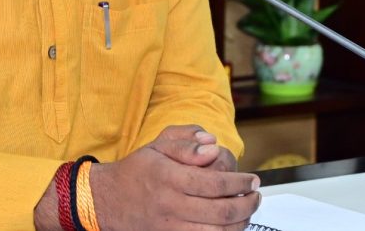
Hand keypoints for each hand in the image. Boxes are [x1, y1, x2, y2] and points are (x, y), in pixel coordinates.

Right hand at [91, 128, 259, 229]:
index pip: (215, 183)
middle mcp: (170, 204)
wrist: (107, 200)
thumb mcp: (157, 146)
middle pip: (221, 211)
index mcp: (169, 177)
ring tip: (247, 211)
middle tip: (256, 196)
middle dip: (247, 204)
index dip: (240, 183)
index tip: (252, 179)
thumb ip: (186, 141)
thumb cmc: (137, 171)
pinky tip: (230, 226)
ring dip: (239, 224)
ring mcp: (170, 226)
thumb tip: (212, 144)